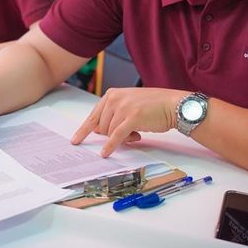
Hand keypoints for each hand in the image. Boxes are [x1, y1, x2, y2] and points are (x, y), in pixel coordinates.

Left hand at [71, 88, 185, 156]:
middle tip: (130, 134)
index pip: (93, 115)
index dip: (83, 130)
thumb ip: (113, 114)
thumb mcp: (128, 105)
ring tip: (137, 134)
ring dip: (122, 139)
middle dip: (112, 135)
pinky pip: (116, 136)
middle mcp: (115, 99)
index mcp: (112, 94)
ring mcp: (123, 108)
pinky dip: (110, 146)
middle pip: (101, 127)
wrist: (172, 105)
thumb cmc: (152, 106)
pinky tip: (106, 153)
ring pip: (110, 132)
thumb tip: (97, 130)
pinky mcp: (132, 118)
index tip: (76, 140)